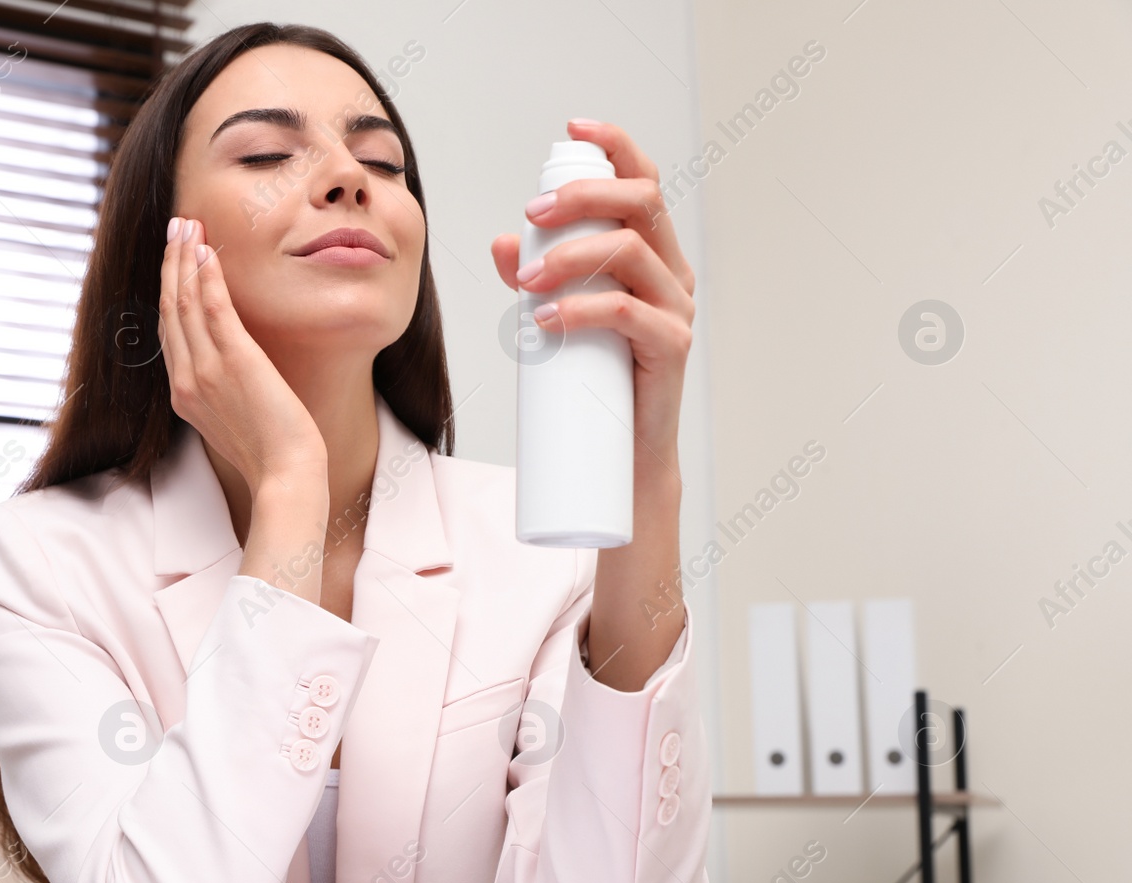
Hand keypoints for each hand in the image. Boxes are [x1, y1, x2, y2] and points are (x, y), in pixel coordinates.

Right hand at [158, 215, 326, 495]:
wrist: (285, 475)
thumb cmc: (271, 455)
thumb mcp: (235, 421)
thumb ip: (223, 393)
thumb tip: (233, 372)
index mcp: (184, 396)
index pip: (169, 332)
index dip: (169, 291)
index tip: (175, 261)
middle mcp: (186, 380)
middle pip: (169, 309)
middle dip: (170, 265)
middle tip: (174, 228)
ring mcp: (206, 371)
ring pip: (185, 302)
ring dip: (184, 259)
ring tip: (187, 226)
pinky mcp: (233, 361)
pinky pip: (213, 308)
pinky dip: (206, 275)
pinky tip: (206, 250)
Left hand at [489, 119, 694, 488]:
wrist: (619, 457)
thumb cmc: (590, 381)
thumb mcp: (556, 316)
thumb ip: (533, 277)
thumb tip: (501, 243)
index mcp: (652, 254)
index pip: (643, 181)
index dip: (614, 145)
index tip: (573, 128)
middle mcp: (673, 272)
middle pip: (642, 201)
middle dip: (582, 196)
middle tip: (531, 217)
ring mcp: (677, 309)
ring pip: (631, 251)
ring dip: (569, 256)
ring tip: (523, 284)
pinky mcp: (672, 348)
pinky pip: (628, 312)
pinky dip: (580, 309)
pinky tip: (543, 320)